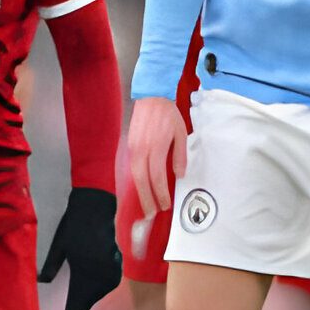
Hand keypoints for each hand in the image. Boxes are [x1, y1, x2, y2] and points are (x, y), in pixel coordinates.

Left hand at [39, 186, 121, 309]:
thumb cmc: (73, 227)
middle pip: (90, 298)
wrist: (95, 210)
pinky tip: (93, 288)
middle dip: (81, 306)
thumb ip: (51, 267)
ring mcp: (111, 269)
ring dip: (90, 297)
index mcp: (83, 271)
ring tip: (81, 303)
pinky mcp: (117, 264)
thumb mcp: (58, 247)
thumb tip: (42, 282)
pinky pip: (108, 284)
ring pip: (100, 292)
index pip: (79, 300)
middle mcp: (100, 273)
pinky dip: (100, 288)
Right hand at [126, 95, 186, 219]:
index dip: (160, 193)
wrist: (151, 96)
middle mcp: (141, 150)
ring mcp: (132, 148)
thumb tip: (178, 175)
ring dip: (139, 192)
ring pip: (133, 175)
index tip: (164, 205)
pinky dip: (134, 181)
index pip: (157, 177)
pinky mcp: (128, 145)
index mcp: (156, 147)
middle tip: (150, 213)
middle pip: (141, 180)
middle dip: (146, 198)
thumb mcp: (180, 134)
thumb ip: (179, 156)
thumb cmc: (168, 114)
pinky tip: (139, 188)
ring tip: (144, 204)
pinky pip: (130, 168)